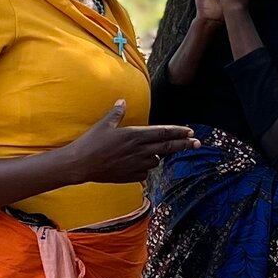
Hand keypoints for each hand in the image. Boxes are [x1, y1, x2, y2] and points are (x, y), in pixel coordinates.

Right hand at [64, 104, 196, 183]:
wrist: (81, 165)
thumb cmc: (91, 142)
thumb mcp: (104, 124)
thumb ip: (117, 113)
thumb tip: (122, 101)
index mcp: (135, 135)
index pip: (163, 132)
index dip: (178, 132)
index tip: (190, 132)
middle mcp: (139, 150)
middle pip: (167, 147)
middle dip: (184, 144)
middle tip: (197, 143)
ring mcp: (136, 165)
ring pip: (156, 160)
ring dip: (157, 156)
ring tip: (151, 152)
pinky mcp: (131, 176)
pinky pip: (144, 173)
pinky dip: (144, 168)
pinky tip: (137, 165)